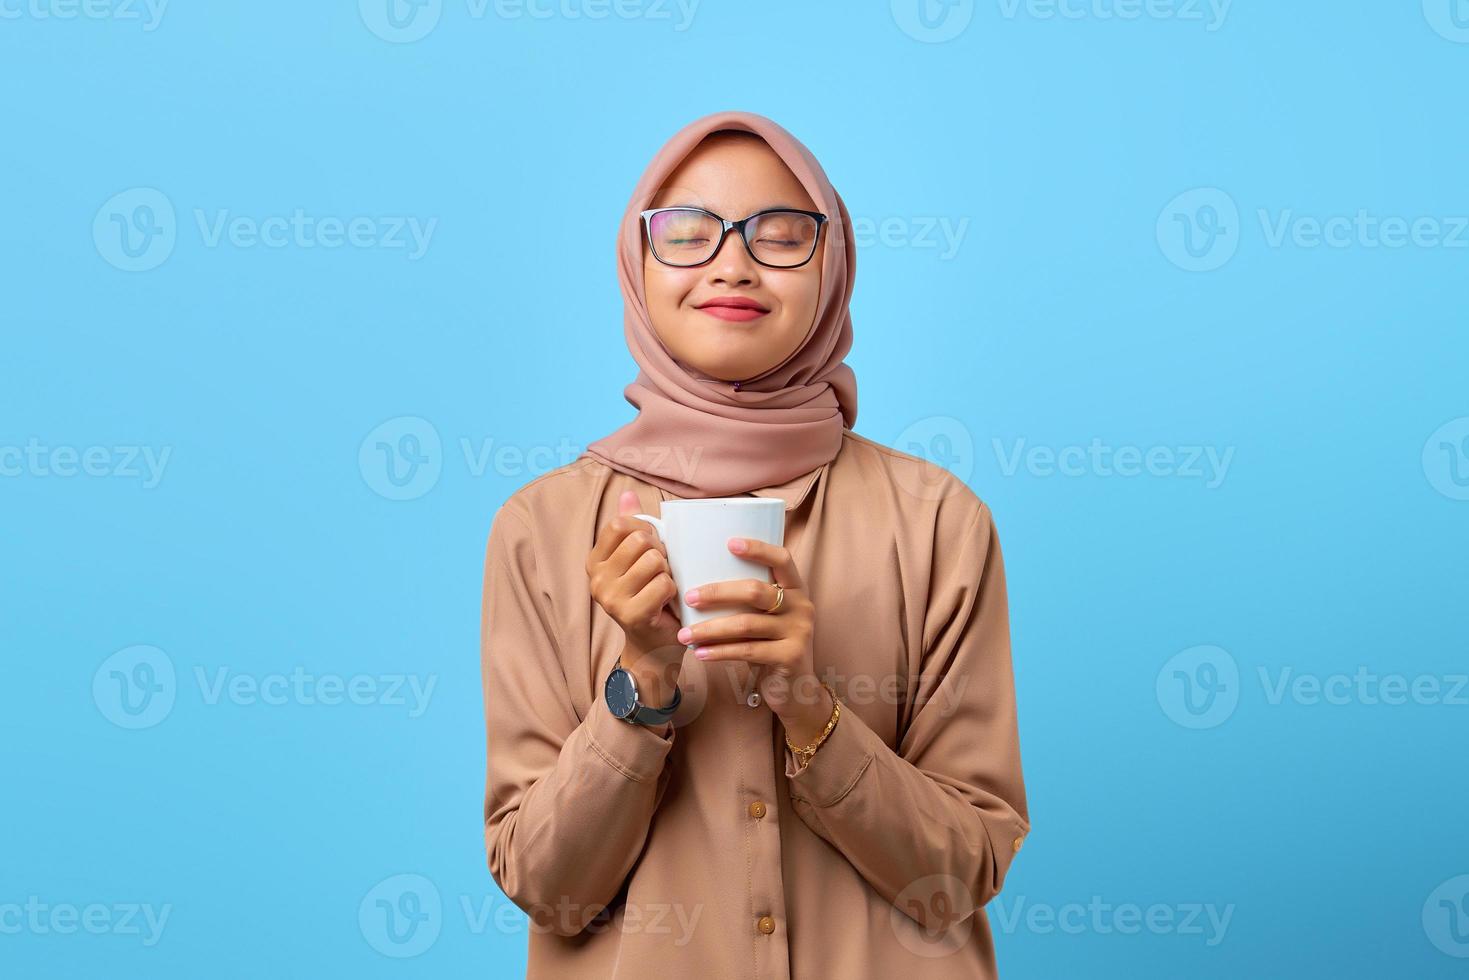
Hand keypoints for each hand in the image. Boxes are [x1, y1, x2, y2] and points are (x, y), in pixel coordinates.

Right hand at [586, 491, 683, 702]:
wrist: (654, 646)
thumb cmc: (650, 596)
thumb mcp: (638, 559)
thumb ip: (632, 527)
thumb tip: (627, 494)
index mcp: (595, 561)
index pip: (620, 523)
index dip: (644, 530)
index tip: (651, 548)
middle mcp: (596, 579)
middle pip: (641, 540)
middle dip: (661, 552)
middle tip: (662, 571)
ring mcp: (611, 598)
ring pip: (654, 561)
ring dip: (669, 572)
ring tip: (664, 587)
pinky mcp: (631, 614)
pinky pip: (664, 584)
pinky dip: (674, 590)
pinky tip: (668, 602)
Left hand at [677, 536, 832, 745]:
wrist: (795, 690)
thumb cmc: (770, 647)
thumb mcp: (766, 619)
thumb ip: (748, 601)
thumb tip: (698, 581)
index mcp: (796, 590)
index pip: (782, 559)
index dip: (758, 548)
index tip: (729, 543)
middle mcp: (802, 607)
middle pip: (756, 591)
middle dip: (717, 593)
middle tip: (688, 598)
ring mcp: (799, 632)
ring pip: (746, 624)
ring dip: (710, 628)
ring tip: (684, 634)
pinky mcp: (790, 657)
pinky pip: (748, 650)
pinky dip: (719, 652)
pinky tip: (699, 653)